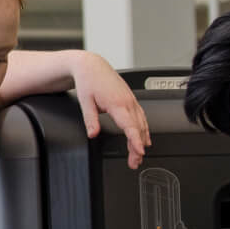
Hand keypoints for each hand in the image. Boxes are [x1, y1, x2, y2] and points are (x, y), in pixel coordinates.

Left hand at [65, 51, 150, 168]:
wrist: (92, 66)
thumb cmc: (88, 81)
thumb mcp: (85, 102)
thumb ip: (90, 120)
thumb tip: (93, 134)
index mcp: (118, 103)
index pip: (130, 126)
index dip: (136, 140)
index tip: (139, 152)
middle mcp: (128, 102)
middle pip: (138, 128)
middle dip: (138, 147)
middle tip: (134, 162)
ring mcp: (131, 100)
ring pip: (142, 123)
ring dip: (142, 139)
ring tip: (138, 155)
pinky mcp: (131, 99)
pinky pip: (141, 116)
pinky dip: (144, 129)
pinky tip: (144, 137)